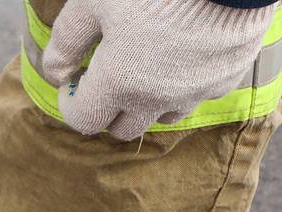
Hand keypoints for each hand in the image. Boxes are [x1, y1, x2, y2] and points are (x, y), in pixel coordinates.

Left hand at [42, 0, 274, 139]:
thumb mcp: (93, 3)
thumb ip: (66, 42)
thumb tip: (56, 74)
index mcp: (118, 83)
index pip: (83, 120)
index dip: (71, 103)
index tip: (73, 83)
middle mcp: (155, 98)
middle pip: (123, 129)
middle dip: (107, 110)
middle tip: (106, 78)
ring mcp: (193, 92)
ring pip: (162, 118)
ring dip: (147, 103)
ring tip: (144, 69)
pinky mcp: (225, 79)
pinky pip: (197, 97)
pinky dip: (183, 87)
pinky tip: (180, 58)